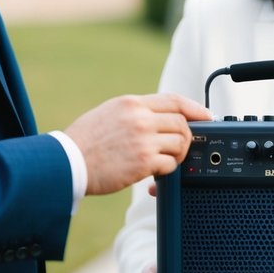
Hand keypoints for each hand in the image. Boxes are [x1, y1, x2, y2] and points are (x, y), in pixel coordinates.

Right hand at [66, 93, 210, 194]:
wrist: (67, 162)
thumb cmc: (83, 141)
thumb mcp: (108, 112)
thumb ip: (134, 111)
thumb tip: (158, 117)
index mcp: (132, 103)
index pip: (174, 100)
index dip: (195, 108)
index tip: (206, 116)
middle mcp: (140, 118)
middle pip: (182, 122)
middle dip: (186, 136)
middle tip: (180, 147)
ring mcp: (143, 139)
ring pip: (180, 143)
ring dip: (178, 155)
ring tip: (164, 161)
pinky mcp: (143, 162)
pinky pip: (170, 164)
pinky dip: (167, 170)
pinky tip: (154, 173)